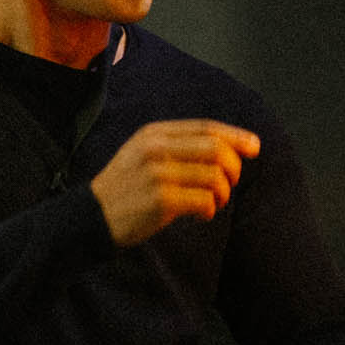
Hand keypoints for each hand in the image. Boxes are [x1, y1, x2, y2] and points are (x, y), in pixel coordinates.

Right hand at [89, 120, 260, 246]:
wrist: (90, 216)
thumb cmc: (126, 188)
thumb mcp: (143, 153)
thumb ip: (177, 145)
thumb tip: (228, 148)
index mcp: (154, 133)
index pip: (205, 127)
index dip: (235, 136)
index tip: (255, 147)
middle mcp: (156, 148)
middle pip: (216, 150)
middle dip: (233, 169)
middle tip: (228, 186)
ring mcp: (158, 173)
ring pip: (215, 177)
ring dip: (223, 194)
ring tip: (214, 203)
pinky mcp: (161, 200)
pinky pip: (205, 201)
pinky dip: (211, 210)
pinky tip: (202, 215)